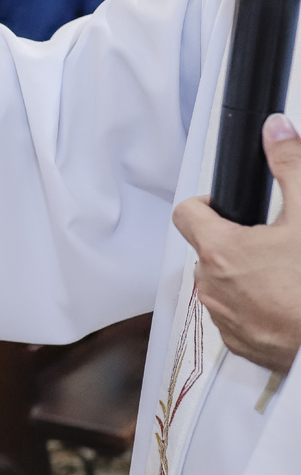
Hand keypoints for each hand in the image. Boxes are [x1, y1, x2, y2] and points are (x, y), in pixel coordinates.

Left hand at [173, 113, 300, 372]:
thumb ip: (289, 166)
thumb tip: (275, 130)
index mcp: (220, 251)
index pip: (185, 213)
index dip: (205, 204)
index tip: (225, 206)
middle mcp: (211, 287)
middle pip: (206, 250)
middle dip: (233, 242)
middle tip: (272, 243)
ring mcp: (223, 318)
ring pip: (220, 284)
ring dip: (242, 275)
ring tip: (283, 274)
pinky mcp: (239, 344)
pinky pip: (234, 316)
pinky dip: (253, 306)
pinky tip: (284, 303)